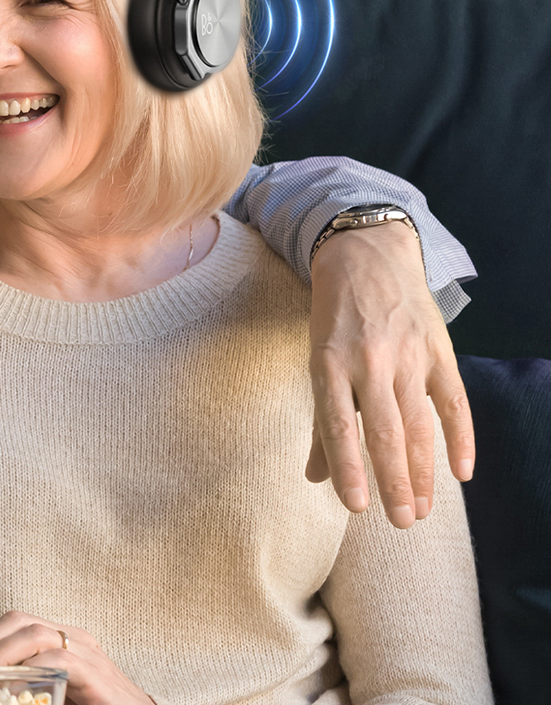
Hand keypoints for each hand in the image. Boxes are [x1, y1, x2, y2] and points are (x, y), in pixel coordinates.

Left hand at [0, 610, 153, 704]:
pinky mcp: (95, 673)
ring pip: (33, 634)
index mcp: (59, 638)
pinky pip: (57, 661)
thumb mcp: (54, 695)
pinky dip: (29, 673)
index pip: (12, 624)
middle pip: (17, 621)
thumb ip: (29, 688)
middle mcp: (72, 637)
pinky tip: (12, 691)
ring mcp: (85, 651)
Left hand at [307, 221, 474, 528]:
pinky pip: (453, 401)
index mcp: (328, 362)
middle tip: (400, 521)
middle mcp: (368, 360)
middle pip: (384, 431)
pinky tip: (462, 471)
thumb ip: (321, 421)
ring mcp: (406, 354)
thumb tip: (315, 478)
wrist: (365, 254)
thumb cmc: (334, 316)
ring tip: (421, 509)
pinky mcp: (437, 350)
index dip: (347, 466)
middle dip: (394, 480)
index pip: (336, 423)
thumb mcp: (317, 359)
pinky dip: (461, 437)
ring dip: (423, 470)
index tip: (357, 506)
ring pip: (419, 424)